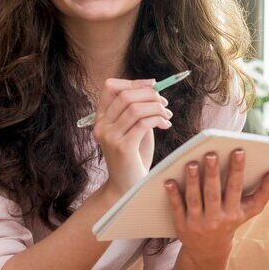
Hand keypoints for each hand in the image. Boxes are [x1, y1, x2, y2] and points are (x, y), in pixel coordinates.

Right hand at [93, 78, 172, 196]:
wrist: (127, 187)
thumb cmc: (134, 157)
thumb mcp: (134, 129)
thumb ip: (138, 111)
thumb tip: (154, 90)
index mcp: (101, 118)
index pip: (110, 88)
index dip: (133, 82)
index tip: (153, 85)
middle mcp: (101, 126)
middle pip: (125, 96)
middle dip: (150, 95)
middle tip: (165, 103)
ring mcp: (110, 137)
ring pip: (135, 108)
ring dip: (156, 107)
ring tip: (167, 115)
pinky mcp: (123, 147)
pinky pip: (143, 123)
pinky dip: (158, 119)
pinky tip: (166, 124)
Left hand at [164, 149, 268, 262]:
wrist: (209, 250)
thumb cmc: (232, 221)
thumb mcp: (251, 209)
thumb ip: (266, 189)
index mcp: (234, 212)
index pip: (236, 188)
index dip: (237, 170)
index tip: (238, 151)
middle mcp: (216, 219)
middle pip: (214, 193)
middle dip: (212, 173)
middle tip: (210, 153)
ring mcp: (198, 223)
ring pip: (195, 199)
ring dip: (192, 181)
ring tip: (190, 164)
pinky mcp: (181, 226)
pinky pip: (177, 208)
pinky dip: (173, 195)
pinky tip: (169, 181)